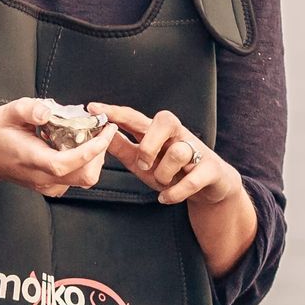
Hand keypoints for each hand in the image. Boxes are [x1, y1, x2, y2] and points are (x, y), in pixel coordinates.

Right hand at [0, 98, 119, 197]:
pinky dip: (85, 162)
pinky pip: (77, 178)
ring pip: (84, 178)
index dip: (91, 150)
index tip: (105, 131)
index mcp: (31, 158)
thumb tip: (46, 111)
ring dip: (94, 157)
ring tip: (90, 135)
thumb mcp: (7, 112)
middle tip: (101, 129)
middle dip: (100, 152)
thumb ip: (27, 109)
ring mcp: (47, 184)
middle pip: (84, 176)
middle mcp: (42, 176)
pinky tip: (77, 145)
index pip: (66, 163)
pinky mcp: (51, 186)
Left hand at [90, 103, 240, 207]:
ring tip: (162, 182)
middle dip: (149, 146)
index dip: (115, 112)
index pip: (136, 116)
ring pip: (179, 153)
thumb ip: (122, 148)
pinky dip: (175, 193)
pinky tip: (166, 197)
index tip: (93, 107)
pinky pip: (192, 179)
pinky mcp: (210, 169)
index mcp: (158, 132)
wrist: (210, 187)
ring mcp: (197, 150)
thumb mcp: (141, 162)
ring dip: (165, 174)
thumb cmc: (172, 171)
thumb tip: (100, 136)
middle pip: (166, 120)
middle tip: (143, 165)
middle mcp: (178, 135)